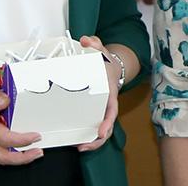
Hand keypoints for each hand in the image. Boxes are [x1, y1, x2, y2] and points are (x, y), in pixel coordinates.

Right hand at [0, 78, 42, 164]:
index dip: (22, 140)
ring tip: (32, 152)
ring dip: (17, 158)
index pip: (4, 138)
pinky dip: (8, 154)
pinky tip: (18, 147)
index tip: (35, 136)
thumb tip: (6, 101)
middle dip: (23, 158)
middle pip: (3, 157)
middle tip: (38, 152)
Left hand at [76, 35, 118, 152]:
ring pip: (101, 132)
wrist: (110, 67)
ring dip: (92, 142)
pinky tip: (76, 141)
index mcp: (110, 93)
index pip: (112, 110)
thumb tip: (85, 40)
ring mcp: (101, 110)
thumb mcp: (101, 50)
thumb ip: (94, 43)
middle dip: (98, 140)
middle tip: (84, 146)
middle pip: (107, 127)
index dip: (107, 122)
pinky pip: (92, 127)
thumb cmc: (105, 61)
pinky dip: (87, 136)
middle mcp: (107, 105)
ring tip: (79, 148)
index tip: (101, 131)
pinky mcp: (94, 113)